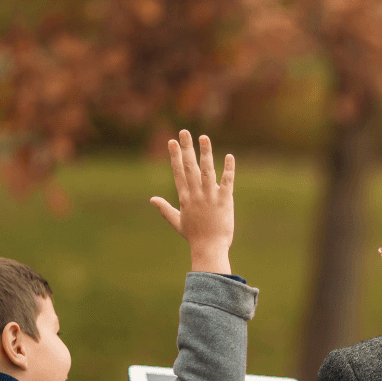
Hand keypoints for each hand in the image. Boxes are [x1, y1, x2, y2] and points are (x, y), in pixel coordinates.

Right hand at [151, 130, 235, 273]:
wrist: (209, 248)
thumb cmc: (194, 236)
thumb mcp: (177, 222)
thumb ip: (165, 209)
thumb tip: (152, 199)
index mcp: (185, 198)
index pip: (178, 172)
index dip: (174, 156)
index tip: (171, 142)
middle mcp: (196, 194)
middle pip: (190, 167)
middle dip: (186, 148)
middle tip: (184, 132)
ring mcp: (210, 196)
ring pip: (207, 170)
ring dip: (205, 153)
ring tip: (204, 137)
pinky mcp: (224, 200)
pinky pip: (227, 181)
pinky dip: (228, 169)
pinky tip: (229, 156)